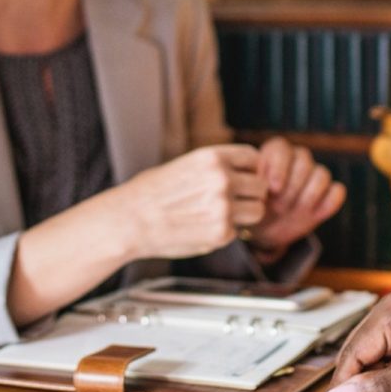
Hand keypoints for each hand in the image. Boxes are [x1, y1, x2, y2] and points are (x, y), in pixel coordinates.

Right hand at [119, 144, 267, 260]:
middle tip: (233, 202)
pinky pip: (237, 232)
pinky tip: (202, 228)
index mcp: (213, 158)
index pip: (253, 157)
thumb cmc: (150, 192)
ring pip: (258, 211)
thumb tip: (243, 175)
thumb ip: (216, 168)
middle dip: (250, 195)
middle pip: (261, 186)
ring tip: (220, 216)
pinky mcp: (221, 233)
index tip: (242, 178)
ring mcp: (224, 208)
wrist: (130, 220)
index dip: (249, 169)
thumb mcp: (186, 164)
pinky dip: (225, 233)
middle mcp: (223, 180)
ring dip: (244, 215)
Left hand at [247, 137, 344, 258]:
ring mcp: (314, 176)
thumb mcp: (245, 194)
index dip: (279, 168)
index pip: (282, 148)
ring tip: (291, 212)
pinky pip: (337, 192)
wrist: (264, 228)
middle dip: (292, 188)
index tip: (272, 188)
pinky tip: (312, 214)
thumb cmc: (252, 206)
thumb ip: (252, 183)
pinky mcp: (328, 194)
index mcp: (274, 152)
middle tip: (278, 206)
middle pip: (304, 162)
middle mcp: (297, 159)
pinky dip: (327, 203)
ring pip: (322, 174)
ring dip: (307, 196)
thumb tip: (261, 182)